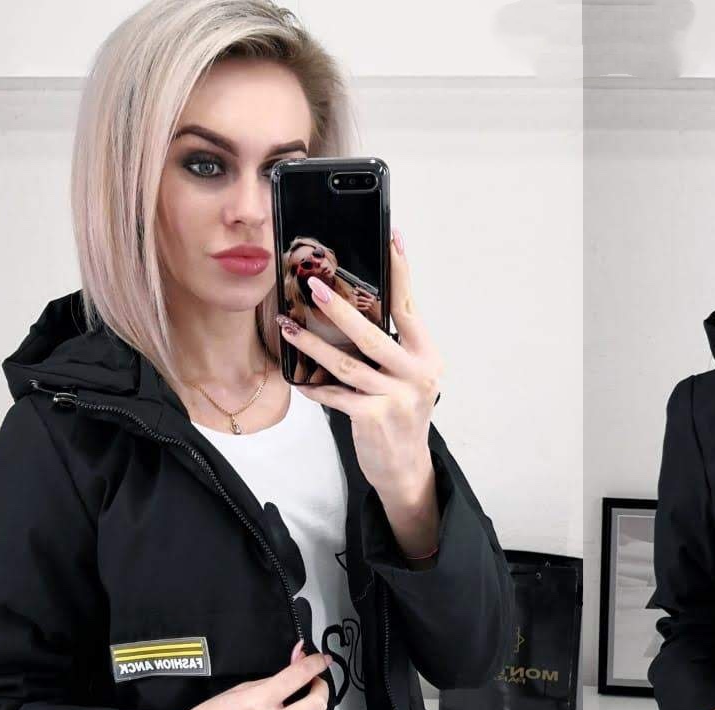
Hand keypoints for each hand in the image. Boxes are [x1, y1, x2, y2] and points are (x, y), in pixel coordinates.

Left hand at [276, 230, 442, 508]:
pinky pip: (336, 395)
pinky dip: (315, 387)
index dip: (400, 272)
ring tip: (288, 326)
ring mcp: (398, 397)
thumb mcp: (406, 376)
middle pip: (372, 334)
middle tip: (311, 286)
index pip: (409, 306)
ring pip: (347, 364)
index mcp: (426, 355)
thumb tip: (352, 307)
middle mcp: (418, 373)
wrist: (405, 467)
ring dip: (312, 344)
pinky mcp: (375, 418)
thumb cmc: (400, 415)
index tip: (392, 237)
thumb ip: (391, 346)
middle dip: (339, 309)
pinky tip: (298, 378)